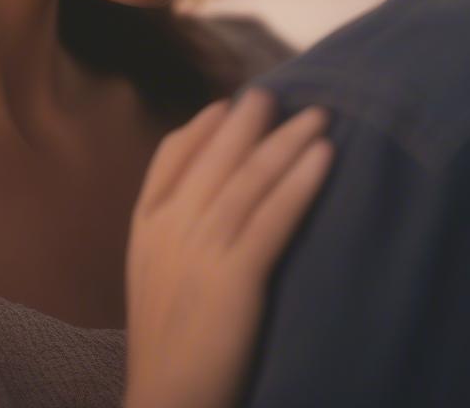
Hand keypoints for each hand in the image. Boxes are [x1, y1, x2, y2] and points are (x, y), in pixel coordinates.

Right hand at [123, 87, 333, 407]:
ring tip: (316, 115)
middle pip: (215, 158)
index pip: (170, 158)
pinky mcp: (234, 278)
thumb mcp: (154, 276)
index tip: (227, 105)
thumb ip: (172, 229)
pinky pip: (273, 216)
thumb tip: (208, 190)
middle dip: (249, 121)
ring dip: (286, 141)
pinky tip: (323, 157)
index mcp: (146, 226)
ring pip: (249, 180)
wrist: (167, 403)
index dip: (202, 128)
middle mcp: (171, 228)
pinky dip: (300, 182)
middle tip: (278, 92)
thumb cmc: (168, 341)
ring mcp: (201, 249)